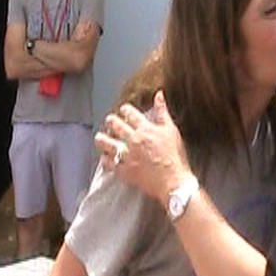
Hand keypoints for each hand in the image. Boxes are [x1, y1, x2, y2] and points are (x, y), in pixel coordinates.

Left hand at [94, 90, 192, 206]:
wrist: (173, 181)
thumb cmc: (175, 157)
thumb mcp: (171, 130)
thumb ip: (163, 112)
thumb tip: (159, 94)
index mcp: (145, 129)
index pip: (130, 113)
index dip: (125, 110)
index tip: (123, 110)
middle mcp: (134, 140)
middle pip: (115, 126)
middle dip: (110, 121)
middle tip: (109, 121)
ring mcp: (127, 155)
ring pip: (107, 143)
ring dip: (102, 139)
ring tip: (100, 138)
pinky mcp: (124, 170)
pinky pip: (109, 163)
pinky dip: (105, 160)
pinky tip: (104, 158)